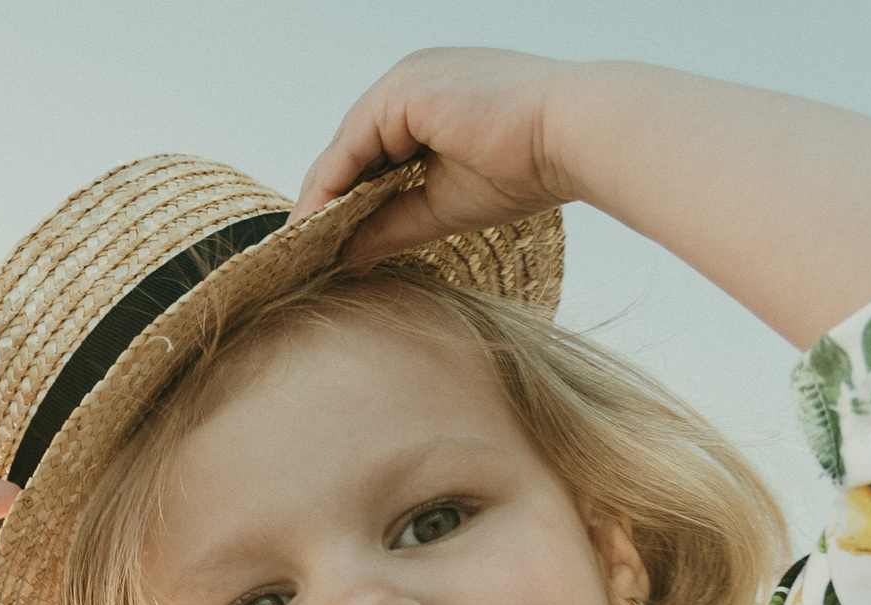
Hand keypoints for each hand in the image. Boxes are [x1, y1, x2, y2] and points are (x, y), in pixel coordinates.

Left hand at [294, 48, 583, 271]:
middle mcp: (411, 81)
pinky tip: (313, 225)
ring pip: (345, 149)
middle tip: (296, 253)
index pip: (369, 153)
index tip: (316, 246)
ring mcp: (404, 81)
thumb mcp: (442, 204)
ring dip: (320, 199)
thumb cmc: (529, 165)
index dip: (341, 200)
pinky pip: (350, 146)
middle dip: (324, 202)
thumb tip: (346, 257)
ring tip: (299, 248)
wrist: (574, 136)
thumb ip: (390, 224)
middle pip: (351, 150)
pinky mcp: (402, 91)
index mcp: (428, 101)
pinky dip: (329, 187)